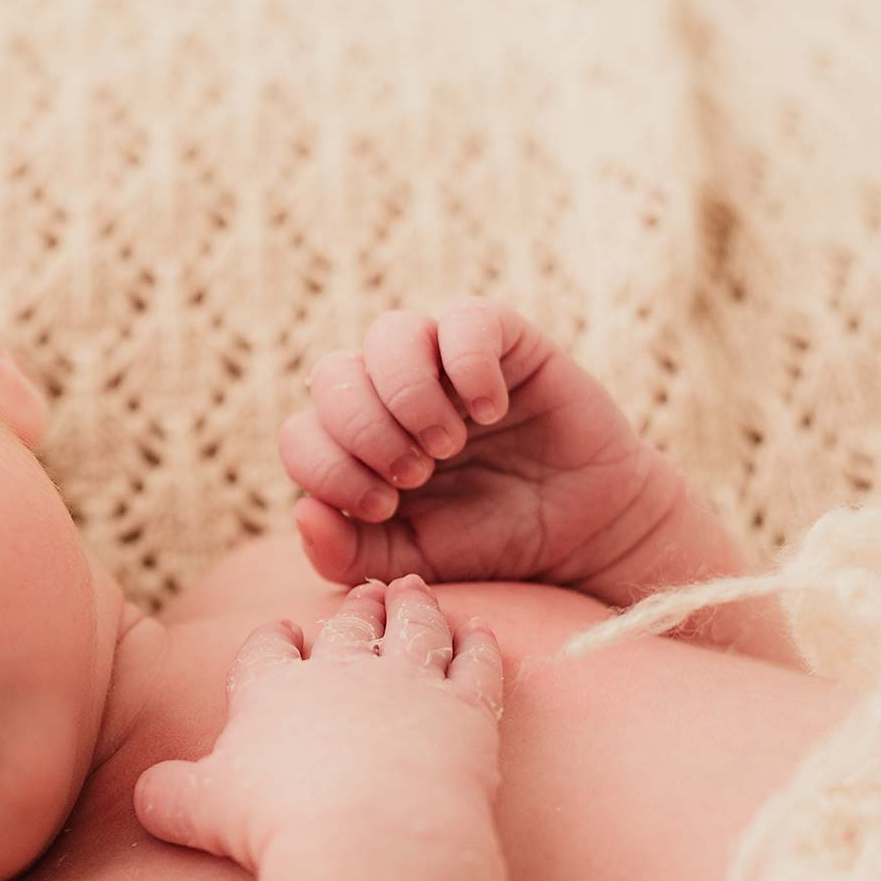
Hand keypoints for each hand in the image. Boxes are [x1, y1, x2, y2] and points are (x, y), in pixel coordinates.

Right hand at [131, 577, 503, 876]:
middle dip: (355, 608)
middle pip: (347, 627)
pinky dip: (479, 645)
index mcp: (272, 689)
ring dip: (414, 607)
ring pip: (413, 629)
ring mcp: (408, 683)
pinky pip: (475, 663)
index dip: (276, 639)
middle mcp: (341, 672)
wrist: (365, 838)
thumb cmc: (275, 826)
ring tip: (414, 592)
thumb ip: (169, 796)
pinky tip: (480, 633)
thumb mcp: (197, 812)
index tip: (283, 631)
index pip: (268, 650)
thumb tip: (144, 796)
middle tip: (366, 593)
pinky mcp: (465, 709)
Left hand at [279, 299, 686, 589]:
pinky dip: (468, 365)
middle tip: (416, 475)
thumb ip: (346, 552)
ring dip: (406, 394)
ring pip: (389, 334)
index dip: (329, 468)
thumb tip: (302, 511)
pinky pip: (465, 318)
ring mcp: (442, 362)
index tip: (383, 507)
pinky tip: (490, 411)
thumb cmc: (486, 544)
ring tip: (447, 444)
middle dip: (365, 432)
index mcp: (354, 444)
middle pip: (332, 376)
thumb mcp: (408, 562)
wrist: (579, 536)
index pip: (301, 433)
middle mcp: (388, 394)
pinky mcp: (503, 341)